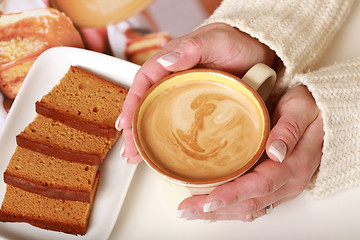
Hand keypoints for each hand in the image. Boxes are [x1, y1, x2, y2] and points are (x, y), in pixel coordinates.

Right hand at [116, 23, 275, 162]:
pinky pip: (176, 120)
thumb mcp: (217, 41)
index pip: (144, 81)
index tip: (126, 124)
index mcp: (172, 60)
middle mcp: (173, 77)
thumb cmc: (238, 43)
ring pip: (157, 114)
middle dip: (133, 127)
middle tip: (130, 150)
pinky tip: (160, 150)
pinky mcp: (195, 105)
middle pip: (145, 102)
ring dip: (145, 136)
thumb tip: (167, 61)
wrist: (259, 52)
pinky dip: (165, 136)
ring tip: (137, 157)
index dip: (132, 103)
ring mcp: (183, 92)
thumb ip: (193, 48)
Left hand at [177, 86, 323, 220]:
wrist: (323, 116)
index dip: (231, 195)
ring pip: (248, 208)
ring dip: (219, 213)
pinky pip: (252, 204)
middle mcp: (288, 183)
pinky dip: (230, 208)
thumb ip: (288, 129)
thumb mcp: (300, 108)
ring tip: (191, 212)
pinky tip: (213, 208)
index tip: (207, 201)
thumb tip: (276, 151)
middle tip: (186, 210)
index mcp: (293, 165)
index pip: (258, 185)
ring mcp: (282, 187)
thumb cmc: (310, 109)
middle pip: (248, 204)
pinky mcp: (275, 186)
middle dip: (215, 209)